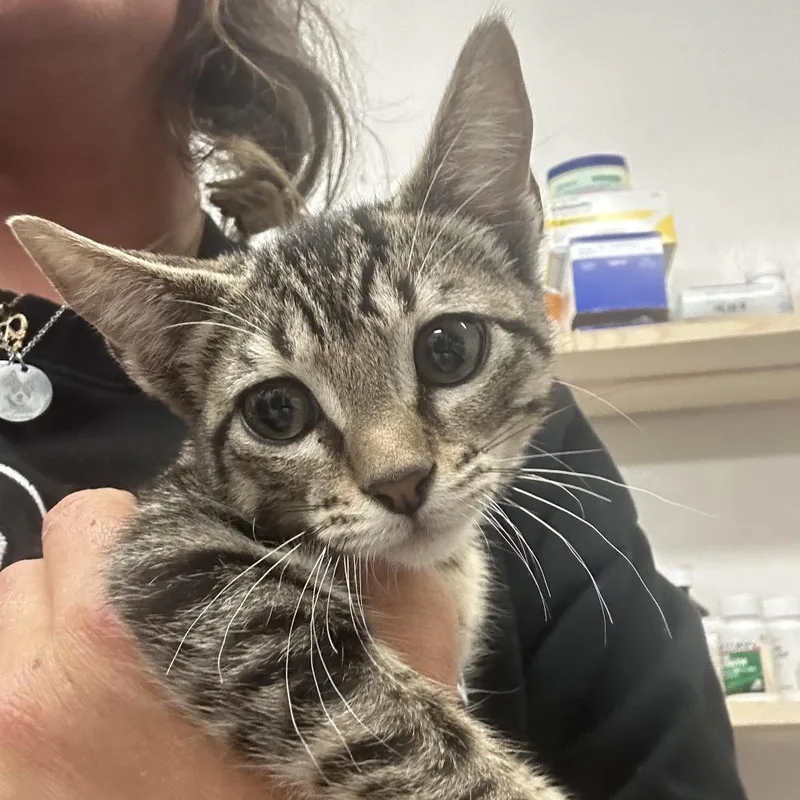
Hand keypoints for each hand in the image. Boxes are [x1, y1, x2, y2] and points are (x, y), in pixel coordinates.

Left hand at [0, 489, 459, 798]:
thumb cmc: (328, 790)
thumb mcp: (395, 681)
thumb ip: (392, 584)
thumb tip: (360, 527)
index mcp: (141, 623)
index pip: (103, 516)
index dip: (160, 537)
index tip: (197, 575)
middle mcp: (44, 677)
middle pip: (44, 562)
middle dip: (103, 580)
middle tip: (165, 632)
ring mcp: (4, 738)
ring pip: (9, 622)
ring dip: (58, 635)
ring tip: (125, 688)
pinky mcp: (0, 784)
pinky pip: (1, 691)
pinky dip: (38, 694)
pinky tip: (95, 739)